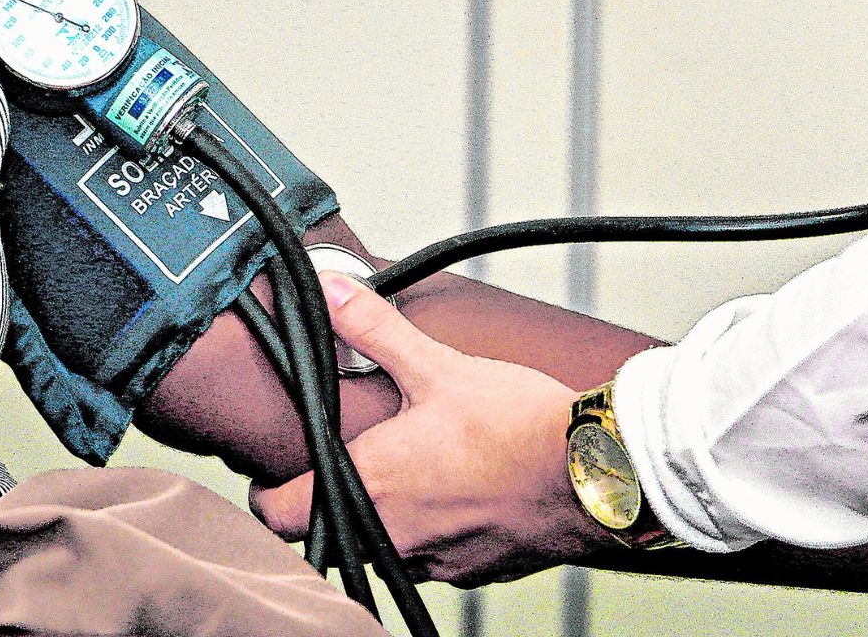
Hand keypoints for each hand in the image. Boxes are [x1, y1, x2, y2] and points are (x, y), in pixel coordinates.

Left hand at [250, 271, 617, 586]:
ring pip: (386, 550)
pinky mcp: (477, 572)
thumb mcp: (439, 367)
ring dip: (389, 519)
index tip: (279, 476)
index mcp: (371, 486)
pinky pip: (437, 561)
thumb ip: (376, 331)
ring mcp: (436, 561)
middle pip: (332, 534)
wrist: (598, 474)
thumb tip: (332, 293)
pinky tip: (462, 496)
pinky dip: (439, 533)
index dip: (270, 496)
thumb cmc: (520, 430)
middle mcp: (394, 536)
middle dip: (335, 502)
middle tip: (353, 462)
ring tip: (414, 475)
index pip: (279, 518)